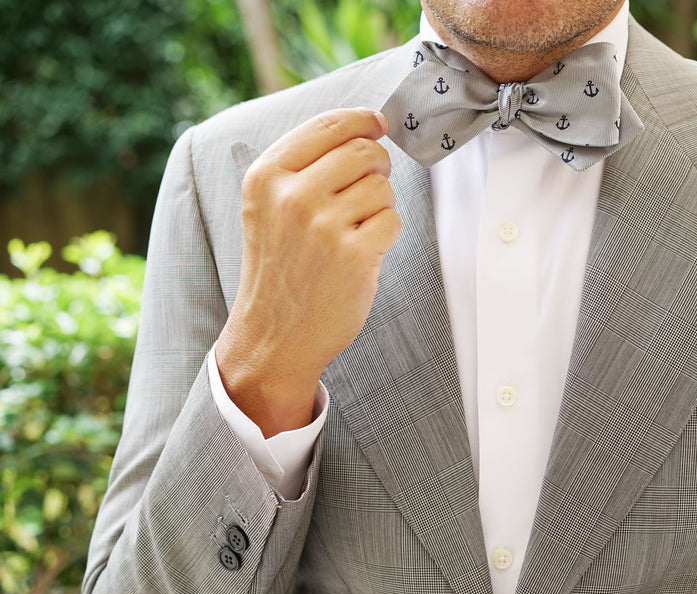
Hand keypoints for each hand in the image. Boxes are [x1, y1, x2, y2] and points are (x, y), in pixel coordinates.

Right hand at [216, 108, 399, 435]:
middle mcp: (293, 197)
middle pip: (363, 151)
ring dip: (380, 204)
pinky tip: (363, 251)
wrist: (274, 334)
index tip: (379, 124)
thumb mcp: (267, 206)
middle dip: (376, 165)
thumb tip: (365, 125)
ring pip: (382, 187)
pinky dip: (386, 233)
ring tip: (355, 229)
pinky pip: (392, 220)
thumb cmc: (279, 266)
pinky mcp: (355, 255)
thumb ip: (304, 164)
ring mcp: (324, 226)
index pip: (328, 125)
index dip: (363, 120)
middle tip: (367, 188)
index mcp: (267, 177)